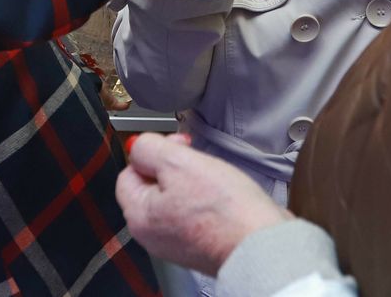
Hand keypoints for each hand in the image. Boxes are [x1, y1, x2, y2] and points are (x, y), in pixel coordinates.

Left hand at [117, 133, 291, 274]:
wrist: (262, 244)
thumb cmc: (225, 210)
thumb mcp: (178, 163)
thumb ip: (150, 149)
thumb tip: (139, 147)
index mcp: (140, 218)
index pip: (128, 173)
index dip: (153, 154)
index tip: (176, 147)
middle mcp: (154, 235)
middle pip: (153, 186)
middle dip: (175, 168)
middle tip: (198, 163)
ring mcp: (178, 242)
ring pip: (176, 197)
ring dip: (194, 183)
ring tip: (214, 182)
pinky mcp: (201, 244)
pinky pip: (195, 212)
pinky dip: (207, 200)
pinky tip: (223, 197)